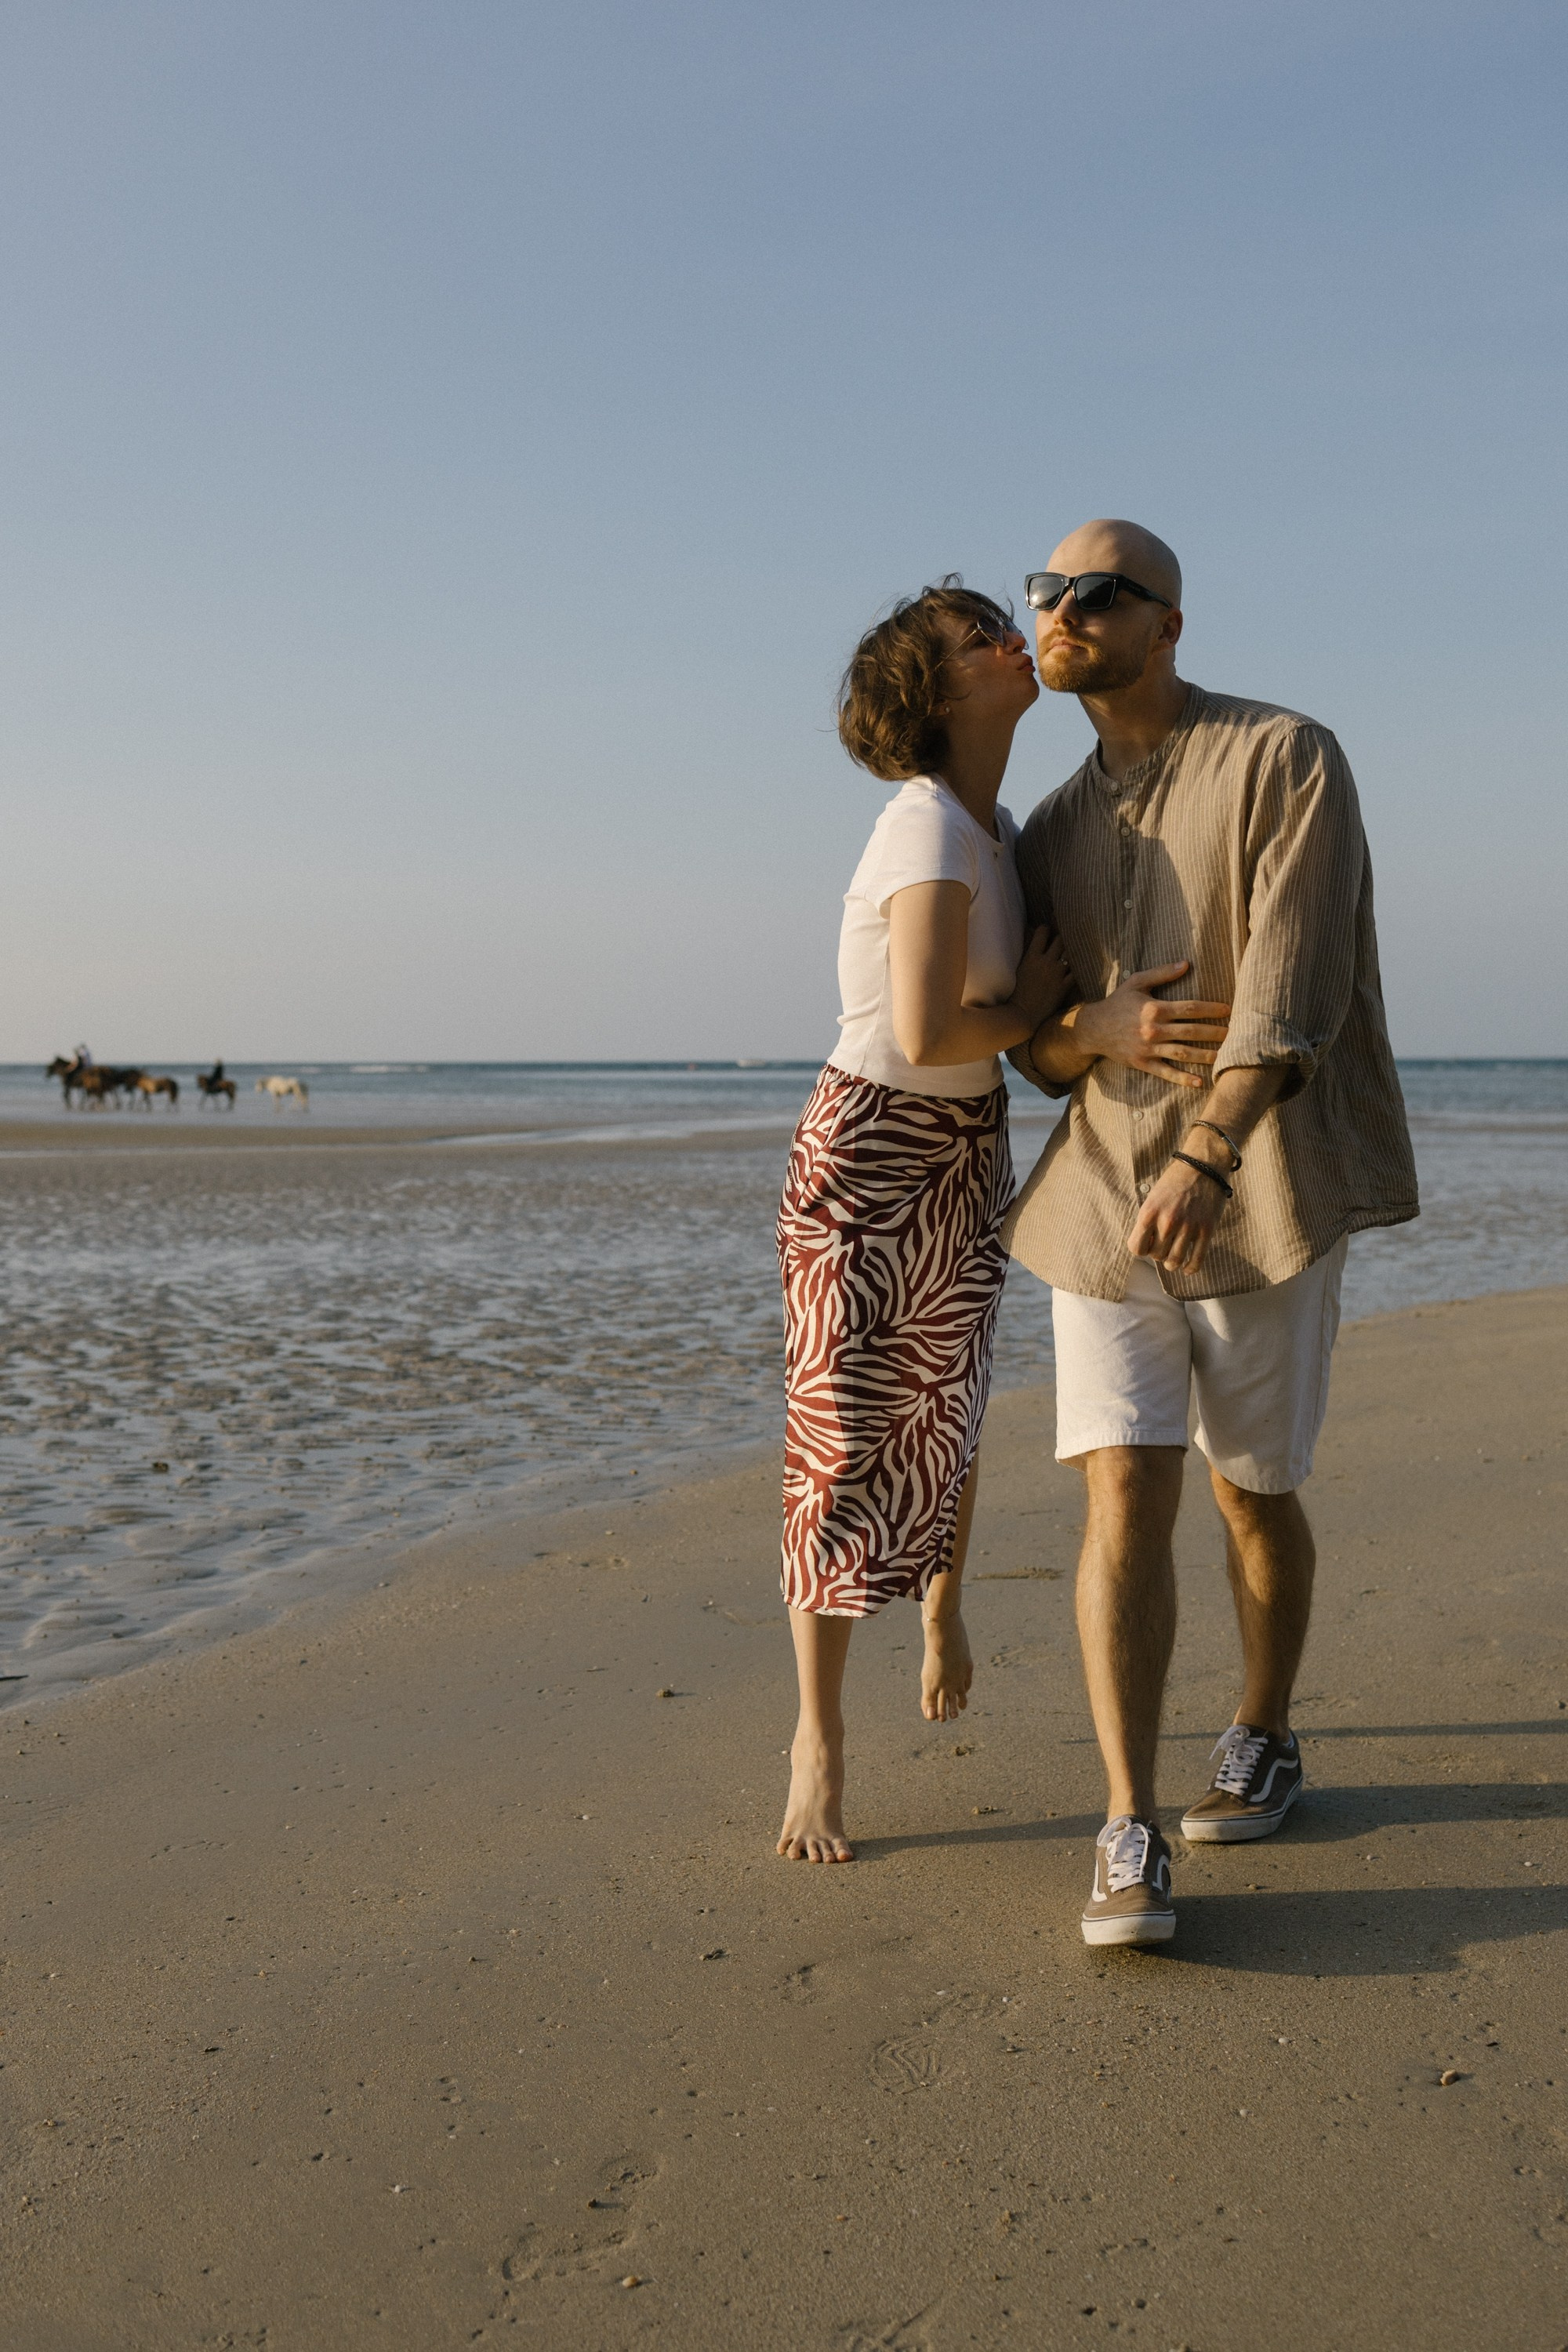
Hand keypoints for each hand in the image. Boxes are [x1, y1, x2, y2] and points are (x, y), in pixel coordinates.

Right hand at [1007, 927, 1072, 1029]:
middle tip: (1063, 939)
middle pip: (1060, 940)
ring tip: (1073, 950)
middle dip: (1062, 938)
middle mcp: (1046, 962)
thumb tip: (1028, 939)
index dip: (1046, 929)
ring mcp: (1057, 974)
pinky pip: (1076, 972)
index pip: (1042, 932)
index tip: (1047, 931)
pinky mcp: (1064, 986)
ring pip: (1070, 953)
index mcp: (1031, 956)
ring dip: (1071, 951)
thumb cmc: (1015, 993)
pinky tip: (1080, 966)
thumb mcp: (1017, 969)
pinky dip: (1078, 968)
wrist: (1022, 1014)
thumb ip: (1026, 953)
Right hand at [1071, 962, 1230, 1089]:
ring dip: (1205, 1056)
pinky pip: (1165, 1072)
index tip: (1228, 1010)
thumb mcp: (1137, 982)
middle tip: (1235, 1035)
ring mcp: (1148, 1048)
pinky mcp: (1142, 1063)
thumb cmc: (1117, 1003)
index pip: (1189, 1008)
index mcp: (1154, 1008)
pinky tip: (1199, 1081)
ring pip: (1183, 1053)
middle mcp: (1154, 1029)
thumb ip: (1162, 973)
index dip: (1211, 1009)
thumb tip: (1186, 963)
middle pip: (1191, 1032)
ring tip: (1224, 1057)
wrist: (1093, 1028)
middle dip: (1215, 1033)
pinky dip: (1182, 1078)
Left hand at [1127, 1156, 1227, 1273]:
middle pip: (1156, 1256)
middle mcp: (1167, 1222)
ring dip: (1172, 1263)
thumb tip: (1145, 1246)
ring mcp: (1188, 1227)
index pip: (1136, 1248)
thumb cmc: (1174, 1181)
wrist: (1202, 1166)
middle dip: (1157, 1254)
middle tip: (1163, 1245)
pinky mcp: (1207, 1230)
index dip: (1141, 1249)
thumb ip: (1147, 1221)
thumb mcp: (1152, 1197)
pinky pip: (1196, 1260)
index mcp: (1149, 1212)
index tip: (1147, 1244)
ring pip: (1173, 1262)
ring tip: (1173, 1257)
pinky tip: (1187, 1267)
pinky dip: (1190, 1268)